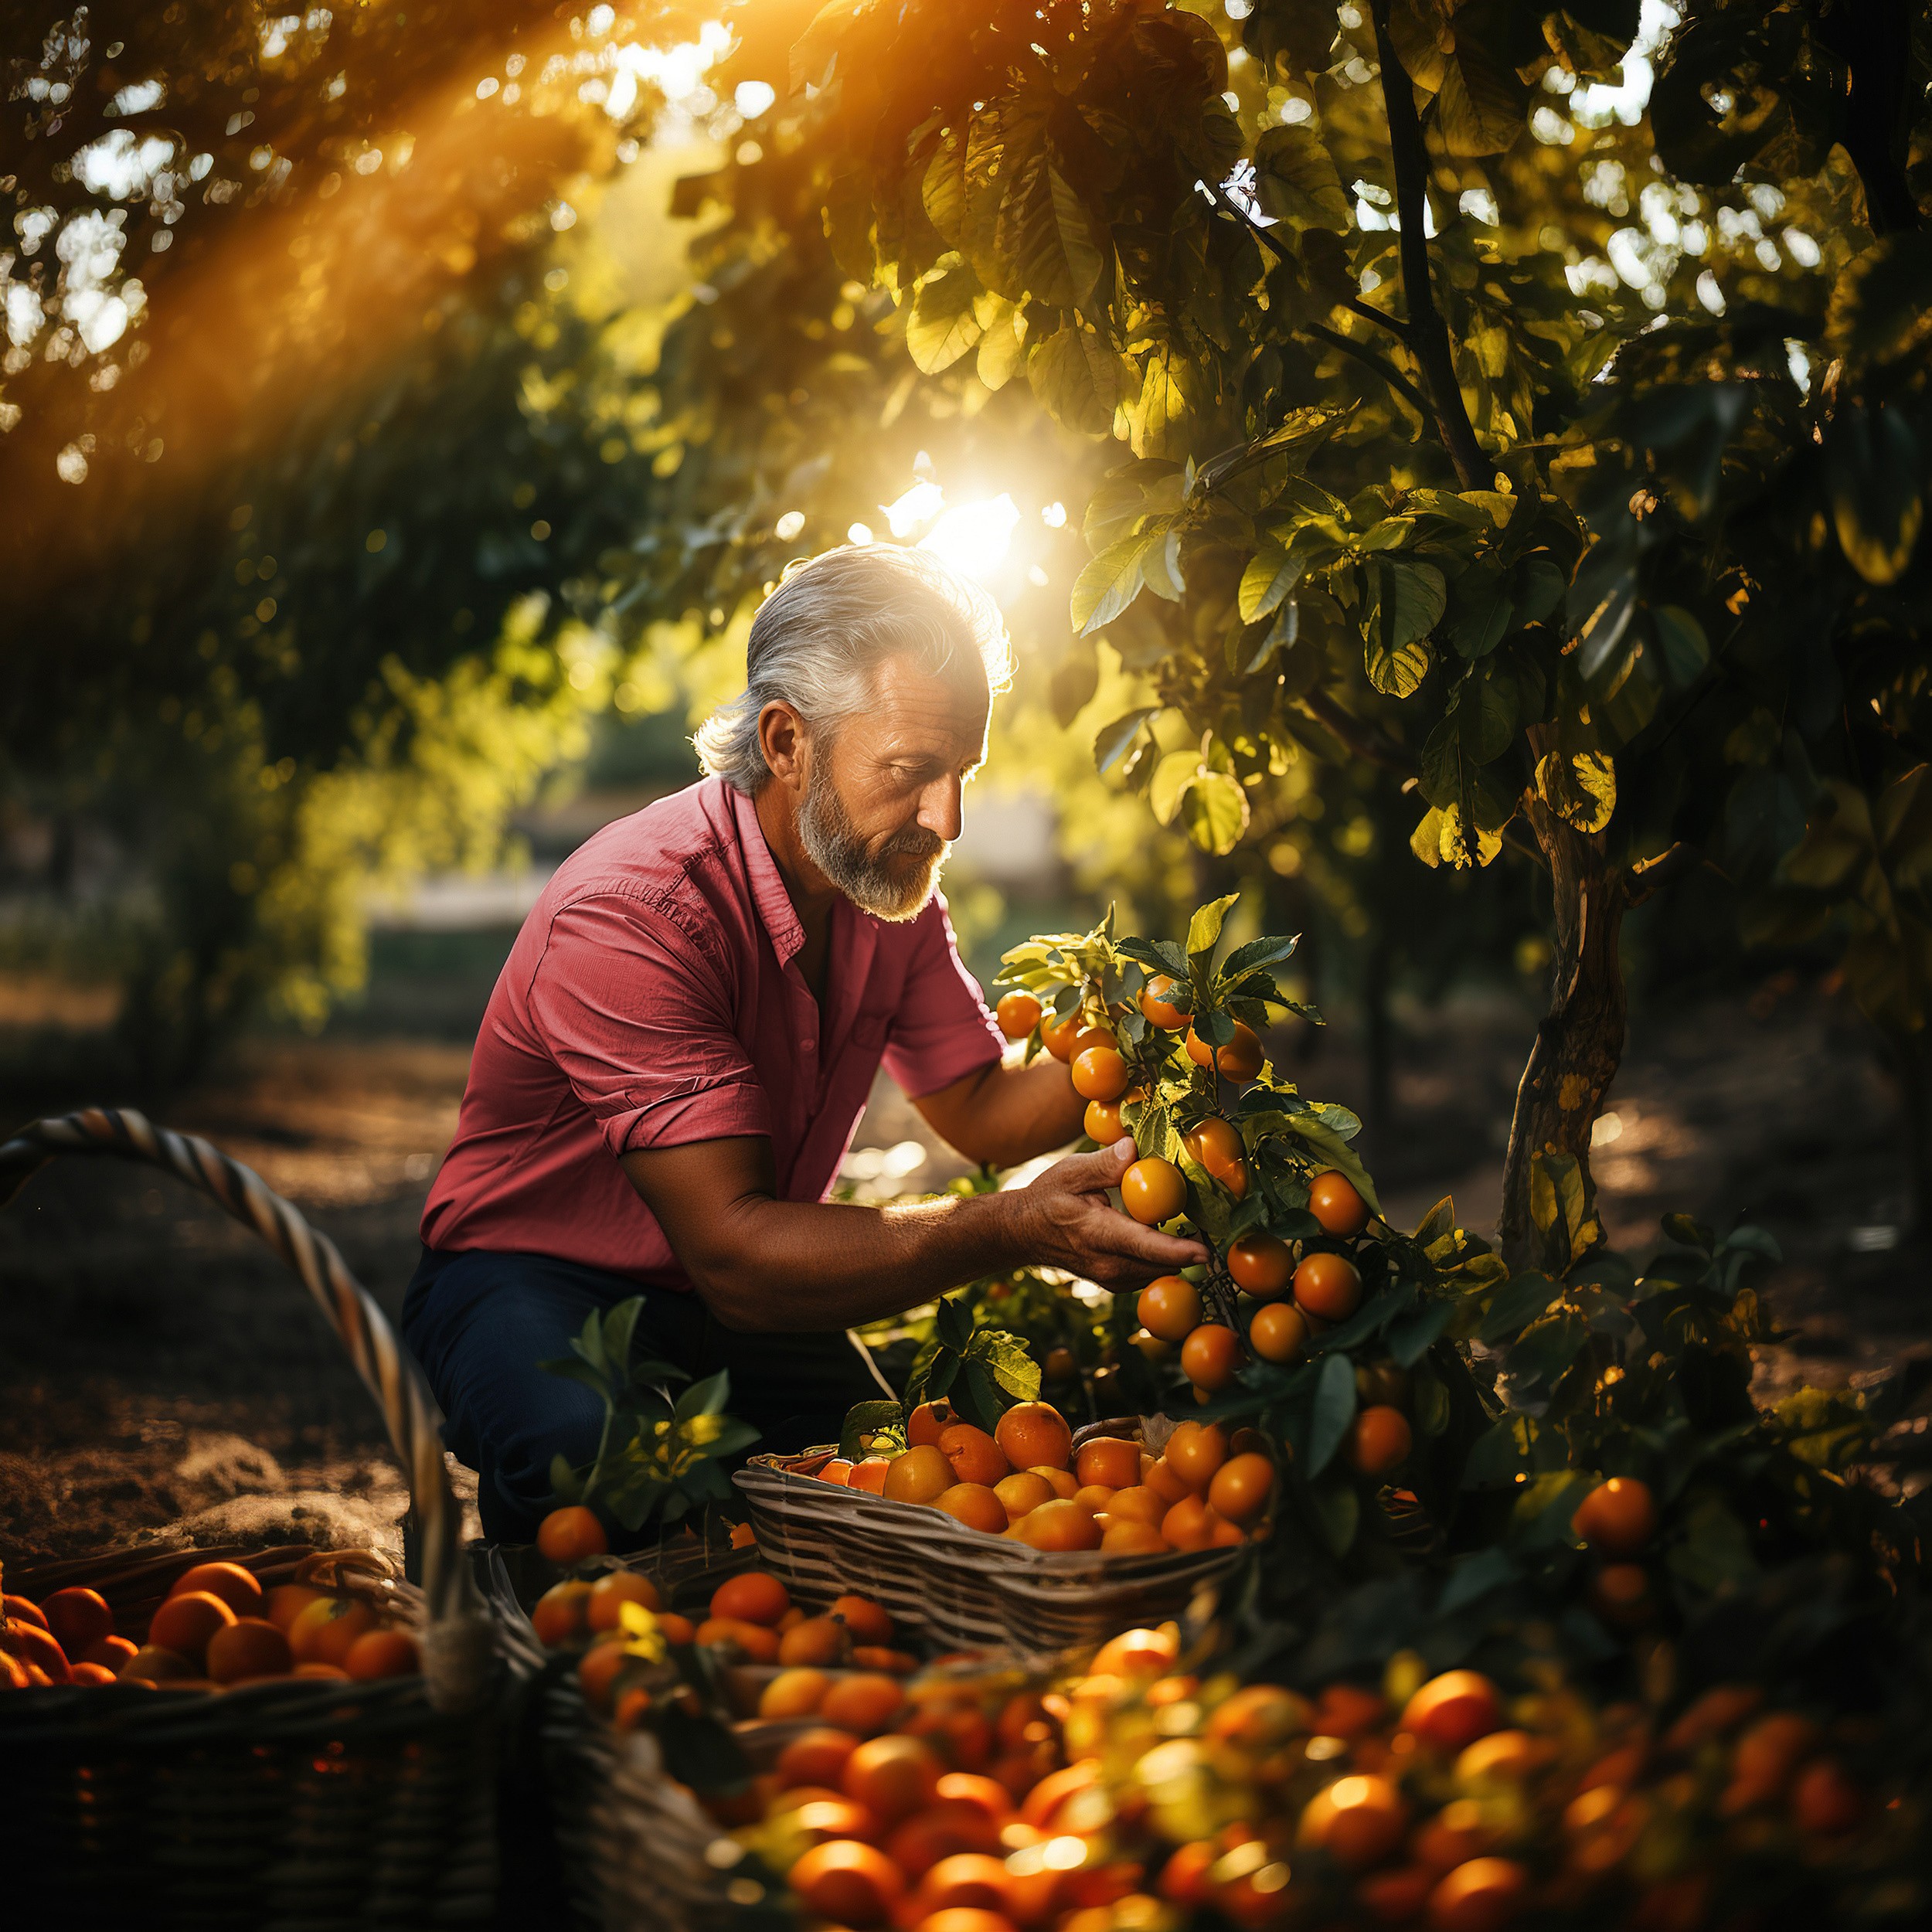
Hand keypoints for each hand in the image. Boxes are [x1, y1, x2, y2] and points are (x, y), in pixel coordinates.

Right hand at [1013, 1136, 1207, 1290]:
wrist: (1023, 1232)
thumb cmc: (1048, 1198)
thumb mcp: (1071, 1173)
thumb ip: (1104, 1164)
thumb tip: (1134, 1149)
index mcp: (1099, 1235)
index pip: (1146, 1247)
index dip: (1179, 1251)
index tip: (1207, 1252)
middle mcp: (1108, 1264)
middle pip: (1163, 1263)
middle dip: (1189, 1247)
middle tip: (1207, 1221)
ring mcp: (1111, 1278)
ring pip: (1159, 1271)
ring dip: (1175, 1252)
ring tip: (1185, 1225)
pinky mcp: (1114, 1282)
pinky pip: (1149, 1273)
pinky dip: (1160, 1258)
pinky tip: (1159, 1234)